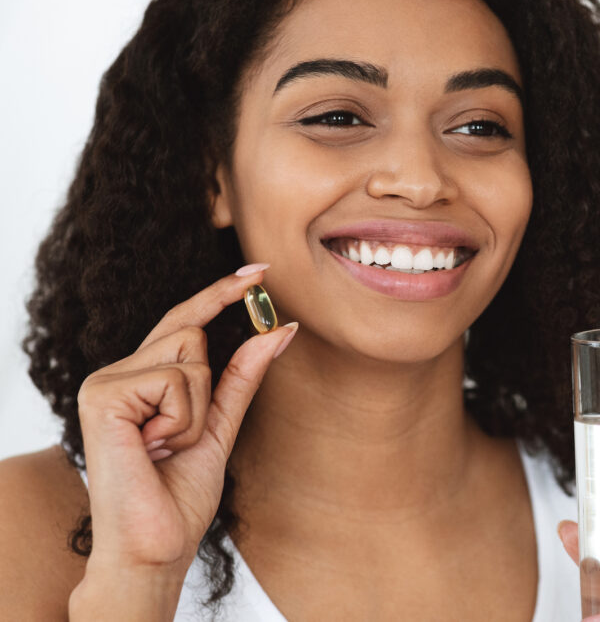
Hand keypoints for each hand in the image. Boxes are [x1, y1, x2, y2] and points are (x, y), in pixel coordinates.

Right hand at [76, 265, 297, 574]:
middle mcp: (116, 372)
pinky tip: (153, 449)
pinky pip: (177, 380)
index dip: (220, 294)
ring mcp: (105, 381)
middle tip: (177, 439)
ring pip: (191, 357)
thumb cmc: (179, 493)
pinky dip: (182, 420)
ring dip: (196, 412)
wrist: (155, 544)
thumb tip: (282, 327)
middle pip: (193, 335)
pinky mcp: (103, 395)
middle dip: (207, 390)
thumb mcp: (221, 425)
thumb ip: (244, 375)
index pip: (185, 323)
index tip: (258, 269)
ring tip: (165, 448)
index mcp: (139, 378)